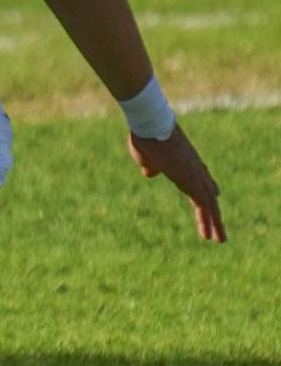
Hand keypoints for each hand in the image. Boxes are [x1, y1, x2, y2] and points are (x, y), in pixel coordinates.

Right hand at [129, 127, 224, 242]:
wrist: (151, 125)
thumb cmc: (146, 137)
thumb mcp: (146, 156)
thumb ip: (151, 166)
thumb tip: (150, 173)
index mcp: (185, 162)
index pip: (201, 180)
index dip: (206, 192)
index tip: (214, 199)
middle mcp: (195, 168)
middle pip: (208, 195)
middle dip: (214, 214)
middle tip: (219, 232)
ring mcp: (195, 174)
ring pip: (209, 203)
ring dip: (214, 223)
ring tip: (219, 240)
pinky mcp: (191, 180)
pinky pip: (203, 204)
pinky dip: (207, 219)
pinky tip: (209, 233)